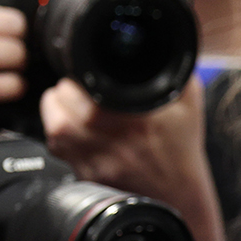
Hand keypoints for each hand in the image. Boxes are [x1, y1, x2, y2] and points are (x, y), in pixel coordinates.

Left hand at [41, 77, 226, 240]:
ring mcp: (91, 157)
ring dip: (59, 112)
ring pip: (53, 121)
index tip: (89, 77)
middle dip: (68, 91)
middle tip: (81, 92)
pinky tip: (79, 135)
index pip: (80, 80)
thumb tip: (159, 42)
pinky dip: (62, 137)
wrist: (179, 199)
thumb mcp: (188, 103)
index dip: (81, 74)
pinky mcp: (83, 174)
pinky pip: (57, 147)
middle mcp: (106, 135)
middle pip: (60, 97)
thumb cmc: (182, 152)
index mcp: (130, 114)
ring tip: (75, 110)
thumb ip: (172, 69)